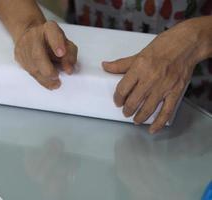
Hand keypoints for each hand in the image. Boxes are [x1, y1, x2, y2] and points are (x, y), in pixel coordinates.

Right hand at [15, 20, 77, 89]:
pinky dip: (40, 79)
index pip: (52, 32)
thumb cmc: (53, 41)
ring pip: (32, 66)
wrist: (32, 35)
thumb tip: (69, 70)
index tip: (61, 53)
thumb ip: (71, 55)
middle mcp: (33, 35)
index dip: (57, 43)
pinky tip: (47, 81)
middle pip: (37, 55)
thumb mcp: (67, 44)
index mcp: (49, 28)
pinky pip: (28, 70)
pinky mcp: (18, 55)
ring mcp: (23, 45)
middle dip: (48, 70)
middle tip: (57, 76)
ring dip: (45, 79)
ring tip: (55, 84)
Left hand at [103, 18, 210, 133]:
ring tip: (135, 119)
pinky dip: (158, 122)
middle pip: (133, 101)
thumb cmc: (163, 46)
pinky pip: (166, 111)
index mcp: (139, 68)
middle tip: (126, 112)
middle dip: (127, 109)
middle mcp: (150, 79)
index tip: (117, 101)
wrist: (187, 44)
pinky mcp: (175, 92)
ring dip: (139, 117)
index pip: (122, 88)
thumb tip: (105, 66)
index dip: (117, 98)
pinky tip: (152, 129)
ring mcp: (163, 87)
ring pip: (148, 108)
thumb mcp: (139, 54)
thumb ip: (121, 64)